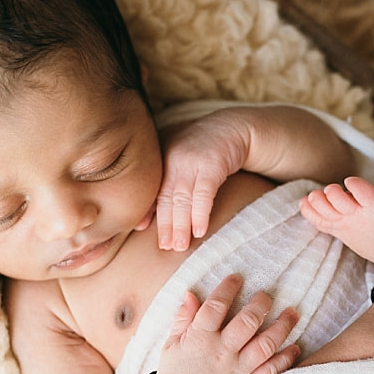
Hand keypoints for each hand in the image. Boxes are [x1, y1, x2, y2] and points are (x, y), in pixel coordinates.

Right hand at [152, 274, 299, 373]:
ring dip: (282, 327)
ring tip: (292, 313)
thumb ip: (183, 319)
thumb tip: (191, 293)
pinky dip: (285, 359)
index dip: (228, 288)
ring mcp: (235, 370)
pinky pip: (270, 372)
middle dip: (261, 304)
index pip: (215, 307)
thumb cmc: (175, 373)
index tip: (237, 278)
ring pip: (264, 345)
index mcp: (199, 339)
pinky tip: (295, 347)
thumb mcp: (171, 344)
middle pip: (247, 323)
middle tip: (267, 295)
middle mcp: (220, 352)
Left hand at [156, 112, 248, 250]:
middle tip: (165, 247)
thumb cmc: (203, 149)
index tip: (141, 229)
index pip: (153, 189)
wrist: (233, 127)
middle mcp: (174, 158)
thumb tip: (145, 219)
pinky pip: (204, 193)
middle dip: (165, 224)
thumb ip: (165, 182)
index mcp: (162, 158)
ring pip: (183, 198)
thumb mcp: (180, 159)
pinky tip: (199, 230)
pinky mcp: (213, 164)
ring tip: (179, 246)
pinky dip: (200, 213)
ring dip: (181, 224)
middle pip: (166, 196)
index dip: (146, 209)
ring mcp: (193, 161)